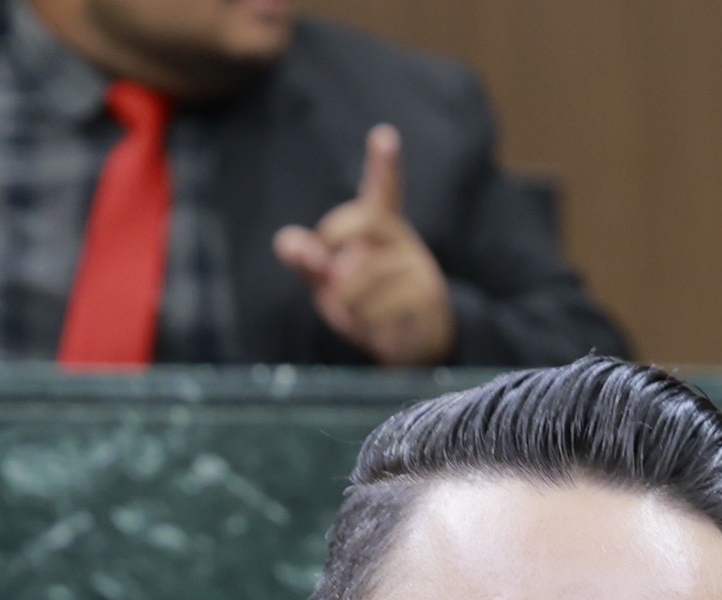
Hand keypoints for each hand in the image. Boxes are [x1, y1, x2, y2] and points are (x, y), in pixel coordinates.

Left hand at [271, 124, 455, 366]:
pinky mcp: (427, 296)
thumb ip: (304, 258)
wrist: (411, 342)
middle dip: (333, 251)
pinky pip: (379, 307)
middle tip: (334, 277)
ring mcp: (418, 266)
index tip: (385, 135)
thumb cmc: (362, 300)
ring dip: (345, 301)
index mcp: (378, 225)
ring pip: (361, 276)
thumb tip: (294, 247)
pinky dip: (365, 322)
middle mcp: (401, 238)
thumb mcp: (325, 278)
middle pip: (357, 223)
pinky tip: (375, 325)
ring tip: (356, 310)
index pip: (383, 189)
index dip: (384, 163)